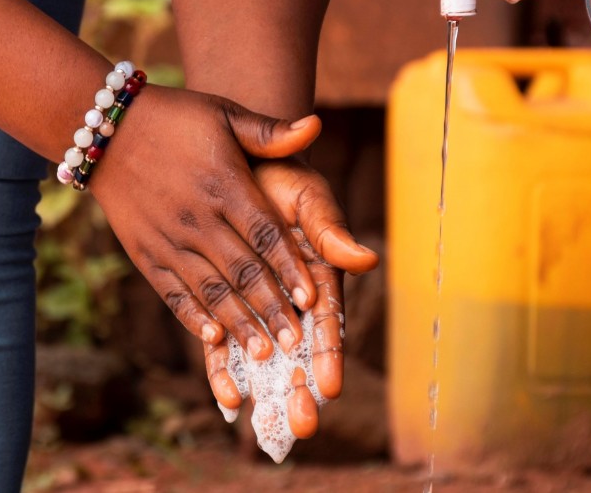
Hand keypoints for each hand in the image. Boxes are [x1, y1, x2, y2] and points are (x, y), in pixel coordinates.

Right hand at [90, 85, 323, 360]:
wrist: (103, 127)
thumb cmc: (174, 119)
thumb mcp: (223, 113)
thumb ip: (269, 132)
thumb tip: (316, 127)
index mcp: (223, 183)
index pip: (265, 234)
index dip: (290, 267)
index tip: (314, 298)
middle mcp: (196, 216)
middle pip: (241, 271)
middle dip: (270, 308)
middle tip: (296, 342)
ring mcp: (167, 238)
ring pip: (209, 289)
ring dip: (238, 323)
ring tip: (263, 353)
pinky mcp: (144, 252)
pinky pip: (171, 291)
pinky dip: (192, 317)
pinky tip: (213, 340)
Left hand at [204, 158, 378, 435]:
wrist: (232, 165)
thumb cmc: (278, 177)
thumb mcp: (307, 198)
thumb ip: (330, 231)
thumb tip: (366, 260)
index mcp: (317, 274)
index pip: (326, 321)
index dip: (329, 354)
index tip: (330, 387)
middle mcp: (289, 296)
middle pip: (299, 350)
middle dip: (302, 388)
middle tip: (302, 425)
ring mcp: (257, 303)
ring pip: (264, 354)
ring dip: (267, 390)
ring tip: (267, 426)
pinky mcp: (224, 304)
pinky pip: (224, 342)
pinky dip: (226, 369)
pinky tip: (228, 399)